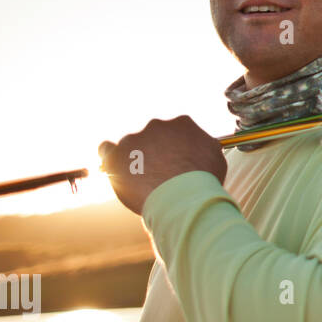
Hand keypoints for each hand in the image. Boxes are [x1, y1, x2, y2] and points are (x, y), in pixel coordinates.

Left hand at [98, 116, 227, 215]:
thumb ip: (203, 147)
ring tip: (143, 181)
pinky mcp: (116, 155)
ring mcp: (135, 139)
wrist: (183, 197)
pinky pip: (106, 149)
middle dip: (156, 151)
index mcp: (182, 123)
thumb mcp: (215, 157)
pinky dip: (110, 157)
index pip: (176, 130)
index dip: (176, 147)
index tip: (176, 159)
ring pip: (131, 144)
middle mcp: (157, 125)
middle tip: (161, 172)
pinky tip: (116, 168)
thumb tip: (202, 145)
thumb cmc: (202, 181)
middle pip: (153, 136)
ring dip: (135, 157)